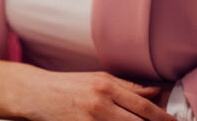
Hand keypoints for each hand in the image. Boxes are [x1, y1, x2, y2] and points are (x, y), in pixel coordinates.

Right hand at [0, 57, 173, 120]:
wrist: (34, 92)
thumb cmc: (67, 85)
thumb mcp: (98, 78)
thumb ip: (127, 86)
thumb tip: (156, 91)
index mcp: (108, 85)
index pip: (144, 104)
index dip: (162, 117)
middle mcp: (101, 101)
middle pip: (137, 120)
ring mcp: (90, 118)